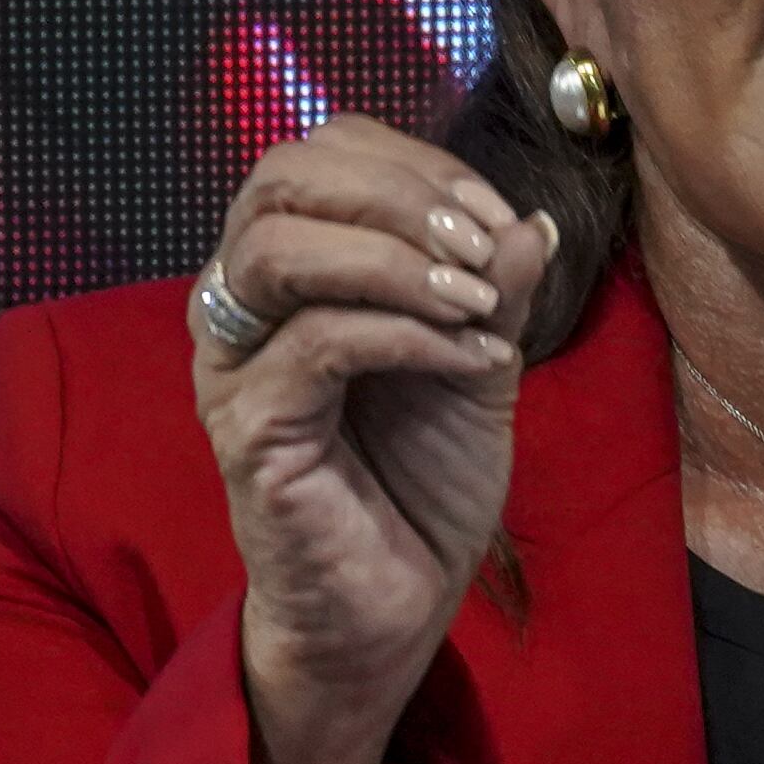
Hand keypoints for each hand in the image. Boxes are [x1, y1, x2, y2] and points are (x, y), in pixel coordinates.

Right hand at [194, 116, 554, 763]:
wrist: (396, 609)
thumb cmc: (422, 485)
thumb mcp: (476, 366)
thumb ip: (495, 291)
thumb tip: (530, 219)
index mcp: (288, 272)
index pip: (322, 154)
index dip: (416, 164)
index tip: (498, 219)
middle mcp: (240, 305)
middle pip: (281, 177)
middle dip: (398, 192)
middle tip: (481, 249)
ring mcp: (233, 366)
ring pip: (281, 250)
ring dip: (397, 259)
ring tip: (478, 304)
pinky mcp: (248, 430)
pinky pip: (318, 344)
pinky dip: (409, 335)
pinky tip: (474, 366)